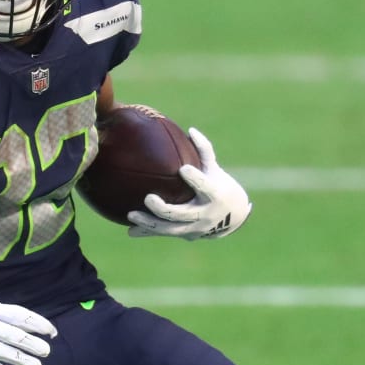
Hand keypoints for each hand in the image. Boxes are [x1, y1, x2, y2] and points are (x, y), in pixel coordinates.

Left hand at [127, 127, 251, 239]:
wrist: (234, 217)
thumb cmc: (221, 186)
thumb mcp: (216, 169)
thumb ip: (204, 151)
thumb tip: (191, 130)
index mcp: (215, 196)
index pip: (205, 188)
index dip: (196, 180)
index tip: (183, 170)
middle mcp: (205, 215)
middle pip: (182, 214)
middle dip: (165, 209)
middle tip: (148, 198)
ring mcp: (195, 228)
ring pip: (170, 229)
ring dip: (149, 223)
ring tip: (130, 215)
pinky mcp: (187, 235)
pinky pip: (164, 234)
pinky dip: (147, 232)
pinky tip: (130, 231)